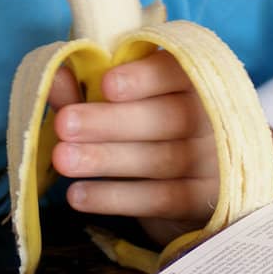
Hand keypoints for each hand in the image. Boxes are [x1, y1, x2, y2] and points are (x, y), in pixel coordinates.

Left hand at [47, 51, 217, 246]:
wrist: (200, 183)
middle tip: (66, 124)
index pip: (178, 72)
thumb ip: (90, 87)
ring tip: (63, 159)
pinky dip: (116, 198)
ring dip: (106, 159)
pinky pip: (161, 199)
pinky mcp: (207, 202)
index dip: (145, 77)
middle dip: (111, 121)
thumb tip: (55, 76)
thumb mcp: (125, 101)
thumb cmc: (154, 126)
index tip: (107, 84)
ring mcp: (217, 162)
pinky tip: (79, 195)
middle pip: (168, 117)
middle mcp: (215, 117)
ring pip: (161, 159)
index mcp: (198, 79)